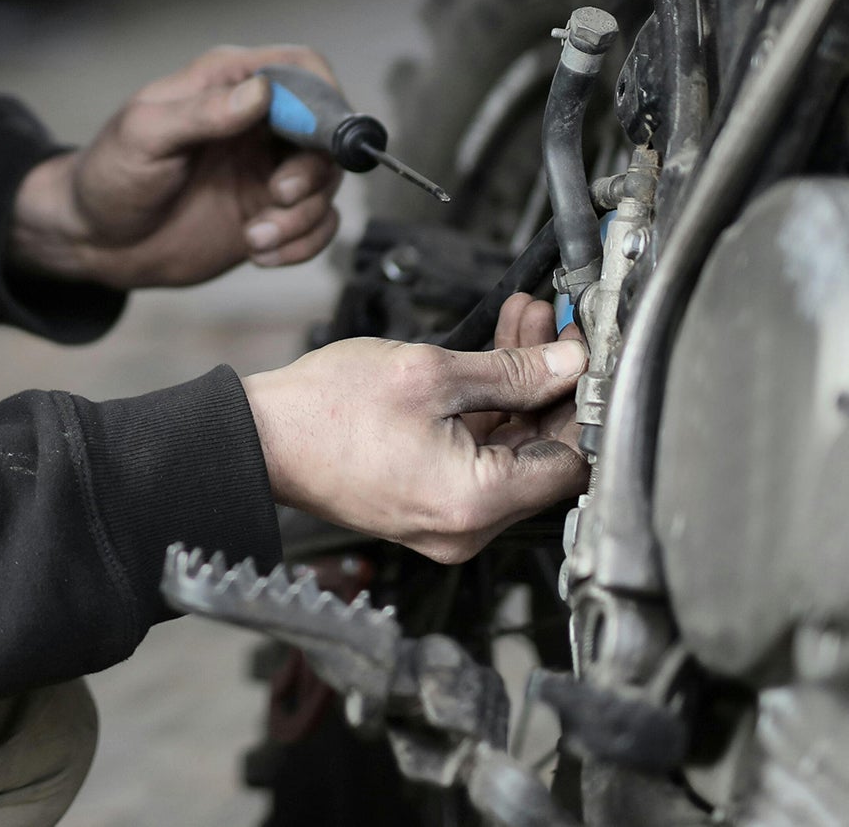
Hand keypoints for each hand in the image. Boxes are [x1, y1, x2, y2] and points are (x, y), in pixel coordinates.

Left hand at [9, 45, 344, 289]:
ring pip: (326, 183)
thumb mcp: (145, 135)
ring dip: (303, 215)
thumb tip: (259, 93)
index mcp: (228, 85)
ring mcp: (266, 170)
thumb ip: (203, 113)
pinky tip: (260, 253)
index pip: (302, 69)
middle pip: (326, 131)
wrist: (95, 240)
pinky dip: (302, 244)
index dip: (324, 97)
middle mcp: (257, 123)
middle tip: (278, 195)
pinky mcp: (269, 213)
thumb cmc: (109, 175)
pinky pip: (316, 224)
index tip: (318, 137)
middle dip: (314, 169)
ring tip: (256, 238)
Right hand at [241, 295, 588, 563]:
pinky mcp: (428, 503)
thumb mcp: (430, 374)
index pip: (572, 463)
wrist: (261, 438)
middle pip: (542, 455)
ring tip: (523, 322)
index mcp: (475, 502)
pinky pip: (476, 456)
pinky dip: (488, 409)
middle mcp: (467, 526)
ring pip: (510, 449)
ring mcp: (447, 519)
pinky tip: (491, 356)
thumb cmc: (325, 412)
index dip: (583, 403)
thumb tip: (567, 363)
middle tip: (554, 326)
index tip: (587, 356)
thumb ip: (512, 370)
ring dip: (521, 387)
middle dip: (552, 384)